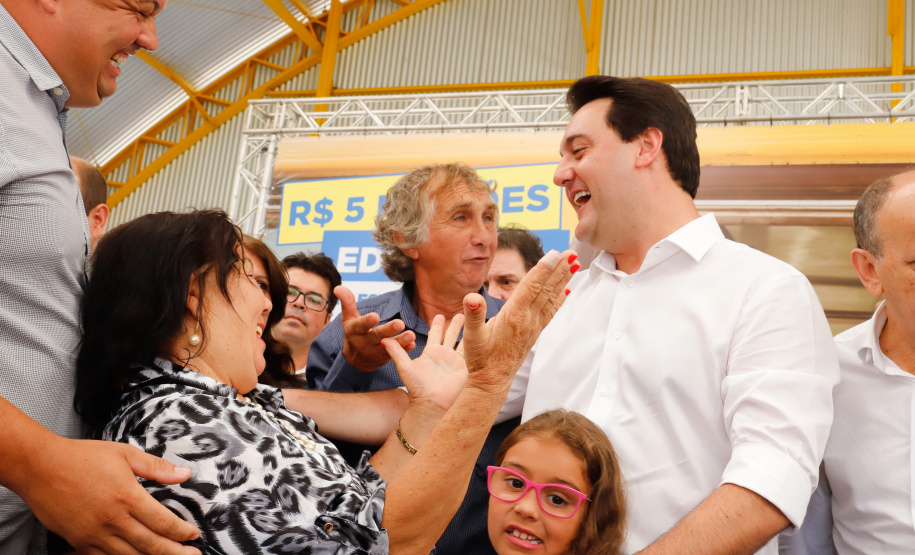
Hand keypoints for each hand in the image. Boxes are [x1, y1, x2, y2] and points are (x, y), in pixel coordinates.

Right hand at [21, 437, 200, 554]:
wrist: (41, 467)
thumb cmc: (83, 457)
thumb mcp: (125, 454)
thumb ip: (156, 468)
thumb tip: (185, 474)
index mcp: (127, 496)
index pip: (163, 522)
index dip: (181, 532)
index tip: (194, 535)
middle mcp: (113, 519)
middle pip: (151, 544)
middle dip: (175, 552)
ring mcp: (95, 534)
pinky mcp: (79, 541)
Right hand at [337, 285, 416, 371]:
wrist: (355, 360)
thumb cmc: (354, 333)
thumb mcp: (348, 318)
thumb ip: (347, 302)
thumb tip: (338, 287)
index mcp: (355, 331)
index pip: (360, 325)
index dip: (367, 321)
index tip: (375, 316)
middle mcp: (365, 342)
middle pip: (377, 336)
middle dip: (388, 330)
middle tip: (399, 323)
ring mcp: (376, 351)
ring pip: (389, 346)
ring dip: (400, 341)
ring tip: (411, 335)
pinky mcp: (385, 358)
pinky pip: (396, 354)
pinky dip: (405, 350)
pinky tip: (413, 344)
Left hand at [383, 314, 467, 415]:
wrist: (430, 403)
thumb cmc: (416, 388)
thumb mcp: (405, 367)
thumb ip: (396, 352)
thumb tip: (383, 339)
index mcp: (430, 352)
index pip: (434, 334)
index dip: (437, 324)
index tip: (439, 315)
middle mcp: (443, 355)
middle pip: (450, 335)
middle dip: (454, 324)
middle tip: (460, 312)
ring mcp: (454, 361)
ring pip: (462, 341)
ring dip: (467, 331)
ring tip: (473, 321)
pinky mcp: (464, 367)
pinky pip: (470, 352)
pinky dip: (476, 343)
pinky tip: (481, 335)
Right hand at [461, 249, 575, 394]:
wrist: (492, 381)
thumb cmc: (480, 358)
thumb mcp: (471, 337)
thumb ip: (472, 315)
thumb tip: (471, 297)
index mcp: (513, 316)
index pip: (530, 287)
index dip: (543, 269)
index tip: (556, 254)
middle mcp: (527, 319)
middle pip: (545, 289)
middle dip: (559, 270)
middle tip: (572, 253)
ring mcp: (533, 326)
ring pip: (550, 298)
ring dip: (563, 280)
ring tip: (574, 265)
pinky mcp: (534, 332)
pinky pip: (550, 312)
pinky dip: (559, 299)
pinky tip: (567, 291)